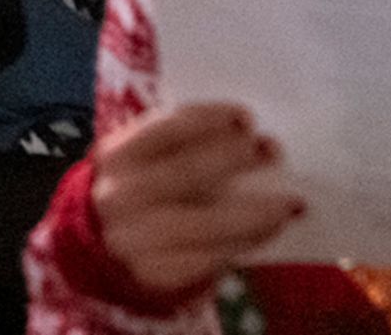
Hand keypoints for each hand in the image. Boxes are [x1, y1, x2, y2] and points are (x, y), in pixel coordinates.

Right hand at [89, 103, 302, 299]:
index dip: (208, 118)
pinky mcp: (158, 274)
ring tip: (290, 202)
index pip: (164, 129)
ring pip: (207, 221)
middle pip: (188, 172)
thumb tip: (244, 132)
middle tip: (275, 151)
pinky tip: (270, 229)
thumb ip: (176, 145)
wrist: (100, 248)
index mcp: (116, 155)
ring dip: (256, 210)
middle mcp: (121, 195)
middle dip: (237, 159)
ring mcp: (138, 238)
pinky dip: (247, 240)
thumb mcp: (138, 159)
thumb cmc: (134, 191)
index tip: (246, 116)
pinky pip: (213, 256)